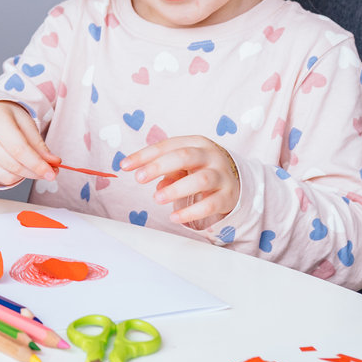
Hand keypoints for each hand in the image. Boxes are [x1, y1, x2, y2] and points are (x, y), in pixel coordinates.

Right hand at [0, 102, 59, 187]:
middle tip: (49, 171)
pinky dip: (12, 177)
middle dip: (35, 172)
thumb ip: (38, 143)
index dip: (37, 164)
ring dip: (25, 177)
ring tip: (31, 167)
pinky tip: (16, 167)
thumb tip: (53, 162)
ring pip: (6, 177)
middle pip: (14, 166)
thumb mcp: (23, 121)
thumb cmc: (1, 115)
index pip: (19, 149)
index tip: (52, 172)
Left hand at [119, 135, 239, 228]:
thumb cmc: (201, 169)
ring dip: (176, 189)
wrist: (237, 181)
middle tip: (139, 179)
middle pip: (185, 156)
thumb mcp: (184, 164)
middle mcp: (211, 156)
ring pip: (200, 179)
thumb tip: (153, 181)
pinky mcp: (228, 196)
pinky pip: (210, 204)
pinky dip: (191, 212)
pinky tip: (174, 218)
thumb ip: (166, 169)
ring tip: (157, 198)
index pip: (167, 145)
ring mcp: (222, 175)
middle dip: (159, 166)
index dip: (144, 155)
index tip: (125, 165)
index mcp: (196, 143)